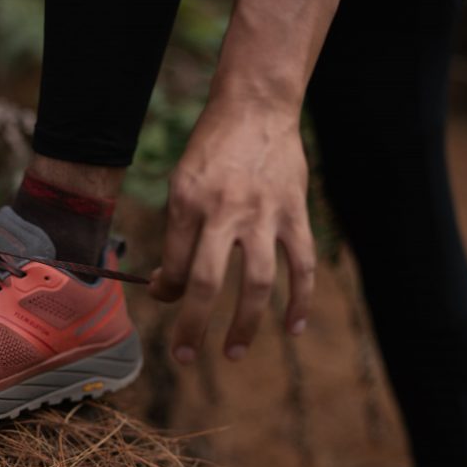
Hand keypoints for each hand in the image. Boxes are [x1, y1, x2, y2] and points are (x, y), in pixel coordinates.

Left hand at [148, 99, 315, 362]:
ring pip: (257, 283)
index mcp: (187, 203)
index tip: (165, 297)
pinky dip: (300, 300)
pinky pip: (301, 266)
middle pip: (206, 283)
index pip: (173, 264)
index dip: (165, 291)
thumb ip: (177, 232)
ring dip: (245, 324)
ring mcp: (264, 215)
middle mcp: (223, 211)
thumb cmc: (212, 150)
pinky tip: (293, 328)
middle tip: (185, 359)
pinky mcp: (295, 213)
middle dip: (192, 326)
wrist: (256, 107)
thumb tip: (167, 285)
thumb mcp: (180, 182)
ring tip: (233, 352)